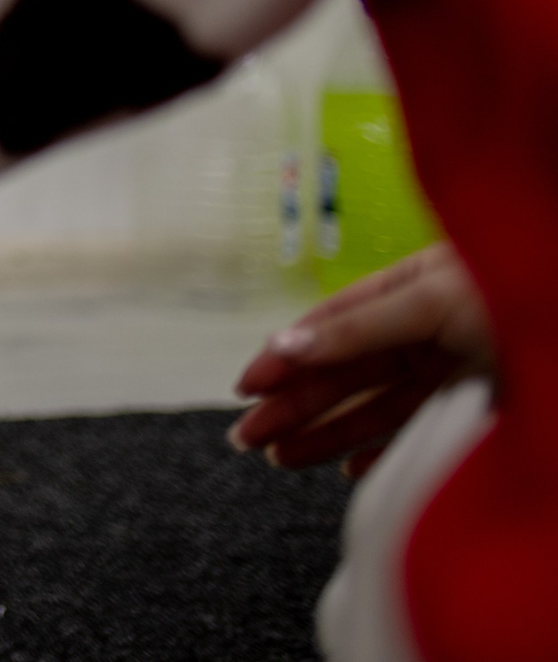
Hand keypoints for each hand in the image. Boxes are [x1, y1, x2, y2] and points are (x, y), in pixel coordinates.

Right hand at [228, 242, 494, 476]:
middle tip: (247, 437)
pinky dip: (383, 456)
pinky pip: (418, 438)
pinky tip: (348, 470)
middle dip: (292, 406)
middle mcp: (422, 333)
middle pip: (344, 374)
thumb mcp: (430, 302)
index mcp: (407, 291)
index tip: (246, 388)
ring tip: (281, 458)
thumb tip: (284, 345)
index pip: (330, 327)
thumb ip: (358, 327)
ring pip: (372, 410)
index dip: (285, 358)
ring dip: (324, 434)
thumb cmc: (515, 297)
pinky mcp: (476, 415)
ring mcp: (449, 375)